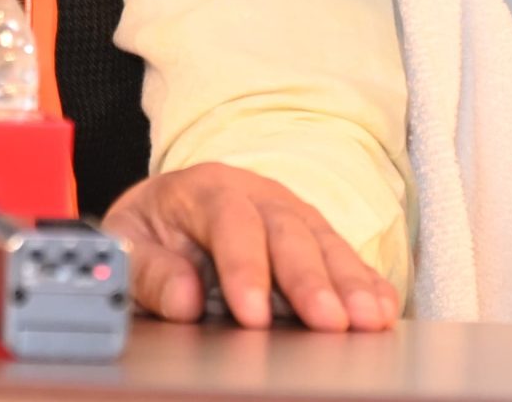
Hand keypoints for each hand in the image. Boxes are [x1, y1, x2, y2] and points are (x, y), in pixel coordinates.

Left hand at [103, 162, 397, 331]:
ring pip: (324, 241)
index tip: (252, 315)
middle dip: (308, 280)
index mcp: (203, 189)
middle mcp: (255, 194)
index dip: (244, 268)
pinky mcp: (316, 238)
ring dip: (348, 283)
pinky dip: (366, 283)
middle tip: (327, 322)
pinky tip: (383, 309)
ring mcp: (292, 213)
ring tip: (367, 320)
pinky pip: (346, 257)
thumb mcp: (128, 243)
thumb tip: (184, 298)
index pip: (228, 222)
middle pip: (286, 231)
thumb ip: (150, 272)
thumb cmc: (150, 231)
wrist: (168, 210)